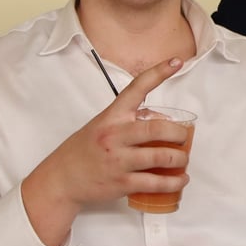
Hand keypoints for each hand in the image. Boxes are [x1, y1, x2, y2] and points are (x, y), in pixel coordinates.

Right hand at [21, 57, 187, 245]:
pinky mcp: (122, 182)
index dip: (159, 73)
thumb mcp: (101, 126)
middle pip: (158, 129)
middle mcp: (115, 135)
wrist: (61, 180)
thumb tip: (159, 121)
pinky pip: (155, 183)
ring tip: (183, 161)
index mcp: (112, 116)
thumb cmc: (83, 151)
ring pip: (161, 157)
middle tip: (185, 137)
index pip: (137, 88)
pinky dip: (173, 183)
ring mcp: (119, 160)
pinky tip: (180, 180)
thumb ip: (127, 121)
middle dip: (179, 133)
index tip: (176, 62)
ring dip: (180, 159)